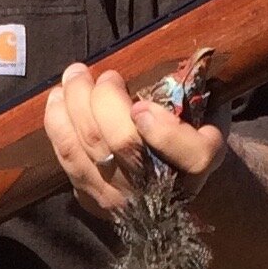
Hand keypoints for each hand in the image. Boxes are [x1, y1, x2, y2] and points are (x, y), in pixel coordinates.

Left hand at [46, 60, 227, 222]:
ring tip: (74, 77)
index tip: (144, 106)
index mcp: (199, 166)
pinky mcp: (93, 200)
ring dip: (73, 104)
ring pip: (88, 148)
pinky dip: (58, 124)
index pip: (195, 157)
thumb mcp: (210, 122)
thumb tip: (164, 68)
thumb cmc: (192, 147)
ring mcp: (122, 198)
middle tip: (104, 74)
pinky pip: (67, 159)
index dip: (166, 132)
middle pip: (125, 144)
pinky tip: (57, 100)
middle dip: (105, 99)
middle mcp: (159, 189)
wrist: (177, 199)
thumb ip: (193, 98)